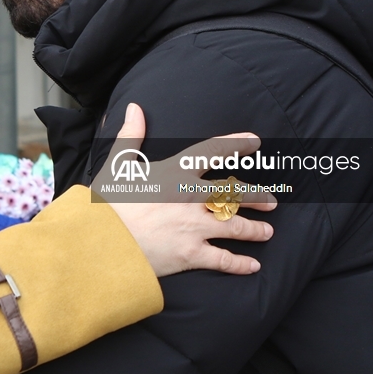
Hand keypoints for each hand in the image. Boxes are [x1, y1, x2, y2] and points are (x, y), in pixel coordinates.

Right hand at [106, 103, 275, 276]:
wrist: (100, 242)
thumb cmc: (107, 203)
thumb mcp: (117, 164)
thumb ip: (131, 135)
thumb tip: (134, 107)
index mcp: (175, 173)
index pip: (213, 152)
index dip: (236, 145)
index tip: (255, 142)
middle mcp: (191, 199)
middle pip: (235, 194)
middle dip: (257, 196)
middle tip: (272, 200)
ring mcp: (194, 228)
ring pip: (236, 227)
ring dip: (255, 229)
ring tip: (267, 231)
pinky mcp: (191, 255)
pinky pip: (224, 260)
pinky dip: (241, 264)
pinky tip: (253, 265)